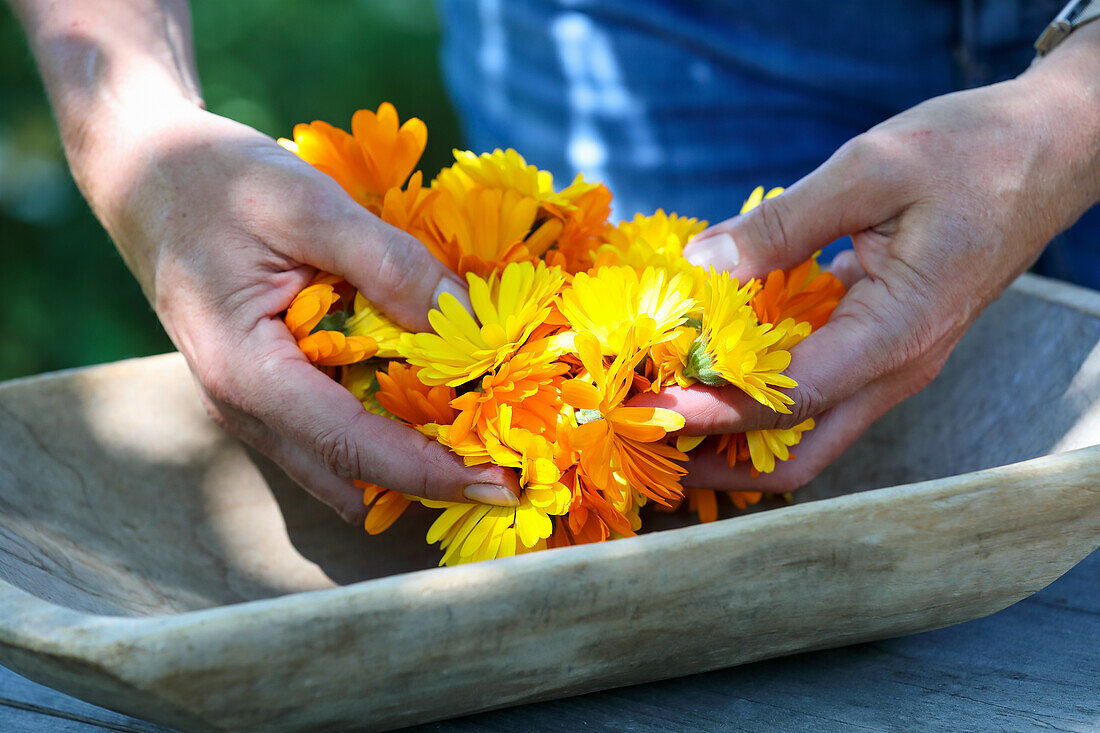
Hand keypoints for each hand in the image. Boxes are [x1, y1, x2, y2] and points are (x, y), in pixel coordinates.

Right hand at [14, 0, 520, 522]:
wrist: (148, 173)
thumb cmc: (218, 181)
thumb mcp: (310, 207)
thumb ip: (392, 266)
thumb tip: (470, 324)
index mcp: (248, 375)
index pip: (356, 450)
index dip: (434, 473)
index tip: (503, 485)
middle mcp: (246, 409)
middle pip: (354, 474)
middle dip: (432, 479)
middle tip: (511, 470)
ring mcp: (254, 407)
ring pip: (343, 465)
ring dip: (410, 462)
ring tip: (484, 442)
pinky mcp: (270, 390)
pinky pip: (334, 434)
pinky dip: (386, 432)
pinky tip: (433, 405)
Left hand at [653, 32, 1099, 492]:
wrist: (1050, 151)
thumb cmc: (973, 153)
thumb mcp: (871, 169)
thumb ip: (782, 223)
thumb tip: (704, 263)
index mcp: (898, 333)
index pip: (791, 399)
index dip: (716, 410)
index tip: (652, 407)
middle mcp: (898, 367)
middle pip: (800, 453)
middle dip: (725, 459)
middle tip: (653, 441)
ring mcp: (894, 364)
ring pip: (809, 432)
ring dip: (740, 434)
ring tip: (671, 416)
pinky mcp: (885, 345)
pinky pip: (818, 394)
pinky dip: (765, 395)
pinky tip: (716, 371)